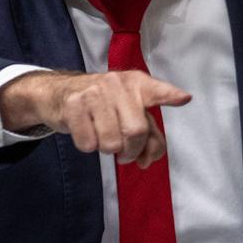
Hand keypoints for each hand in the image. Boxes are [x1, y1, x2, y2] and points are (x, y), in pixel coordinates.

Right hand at [0, 70, 190, 167]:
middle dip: (131, 151)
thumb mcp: (128, 110)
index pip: (155, 90)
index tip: (183, 98)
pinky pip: (88, 144)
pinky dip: (88, 146)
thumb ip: (148, 133)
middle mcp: (116, 84)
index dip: (169, 95)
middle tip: (124, 153)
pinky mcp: (73, 105)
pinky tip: (86, 132)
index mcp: (136, 83)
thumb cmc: (102, 105)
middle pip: (136, 131)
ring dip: (108, 150)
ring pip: (111, 142)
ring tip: (103, 138)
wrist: (60, 93)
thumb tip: (149, 159)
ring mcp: (93, 93)